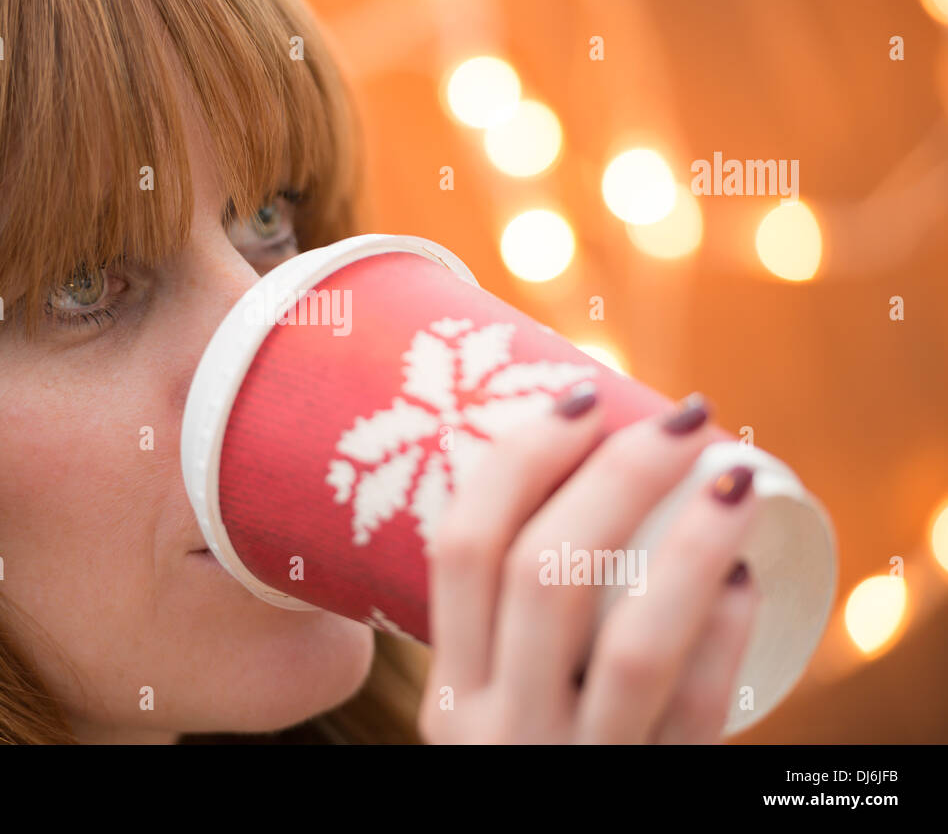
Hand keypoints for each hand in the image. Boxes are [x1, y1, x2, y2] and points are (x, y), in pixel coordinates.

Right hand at [418, 386, 760, 742]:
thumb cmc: (526, 771)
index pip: (461, 547)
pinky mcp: (648, 794)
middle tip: (678, 419)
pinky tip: (743, 579)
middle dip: (615, 474)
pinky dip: (725, 633)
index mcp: (448, 689)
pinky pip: (699, 711)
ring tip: (733, 475)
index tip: (579, 398)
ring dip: (688, 541)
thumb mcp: (487, 711)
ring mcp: (570, 766)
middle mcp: (494, 729)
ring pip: (629, 639)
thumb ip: (506, 633)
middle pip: (543, 573)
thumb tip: (576, 484)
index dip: (520, 459)